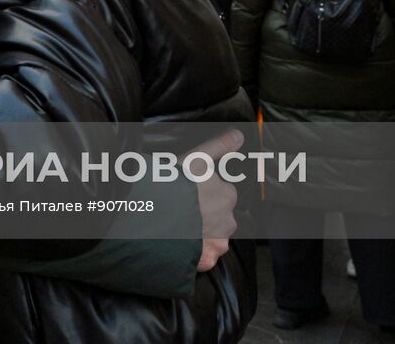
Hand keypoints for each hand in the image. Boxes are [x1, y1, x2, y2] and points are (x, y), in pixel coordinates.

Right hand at [188, 128, 242, 271]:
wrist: (155, 216)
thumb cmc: (174, 185)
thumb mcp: (196, 158)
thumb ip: (219, 146)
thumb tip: (240, 135)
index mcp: (227, 194)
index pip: (220, 194)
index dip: (201, 193)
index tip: (186, 193)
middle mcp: (228, 219)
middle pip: (218, 217)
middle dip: (204, 215)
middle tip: (181, 210)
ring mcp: (218, 241)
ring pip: (213, 237)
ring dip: (200, 234)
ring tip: (178, 227)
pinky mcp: (208, 259)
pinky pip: (205, 257)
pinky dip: (196, 253)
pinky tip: (181, 244)